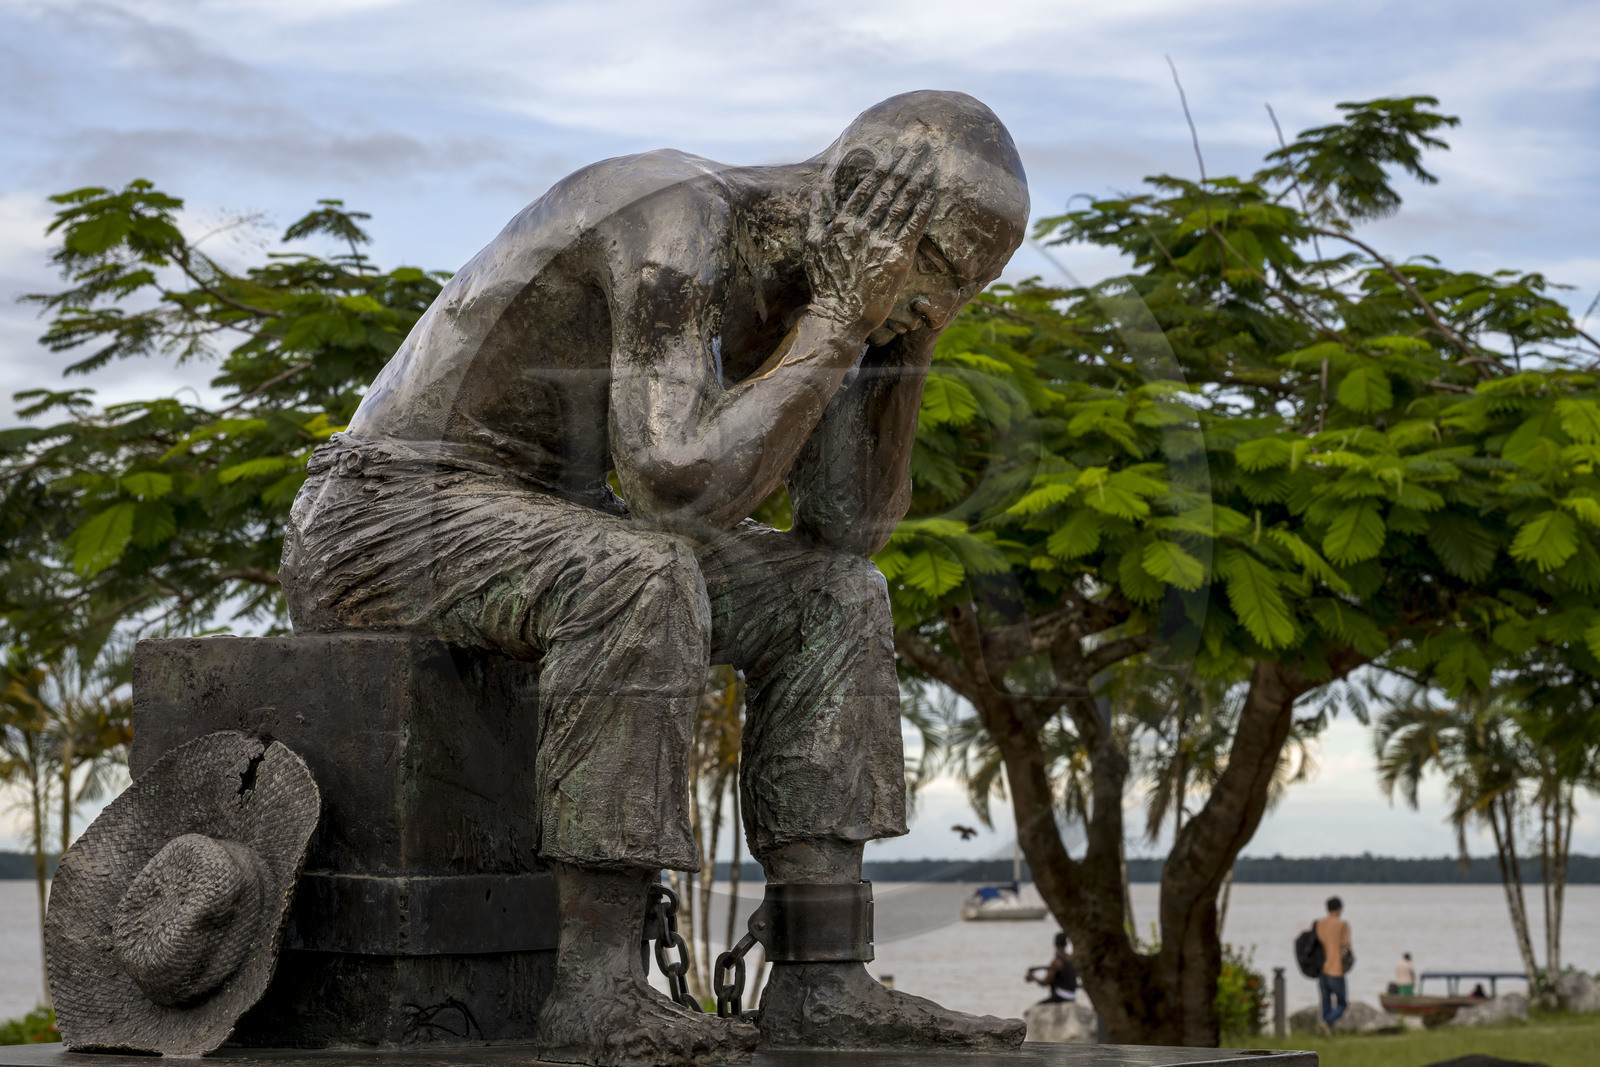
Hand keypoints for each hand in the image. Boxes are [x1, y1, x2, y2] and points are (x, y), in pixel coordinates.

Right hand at [805, 146, 936, 339]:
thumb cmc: (825, 283)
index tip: (897, 149)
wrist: (839, 316)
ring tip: (931, 162)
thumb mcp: (812, 245)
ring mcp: (879, 242)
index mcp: (841, 222)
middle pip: (888, 188)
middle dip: (906, 164)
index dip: (885, 164)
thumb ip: (817, 214)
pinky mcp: (896, 258)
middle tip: (921, 144)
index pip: (867, 186)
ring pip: (902, 203)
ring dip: (918, 180)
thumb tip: (819, 189)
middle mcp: (861, 227)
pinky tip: (932, 193)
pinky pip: (913, 227)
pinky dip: (923, 209)